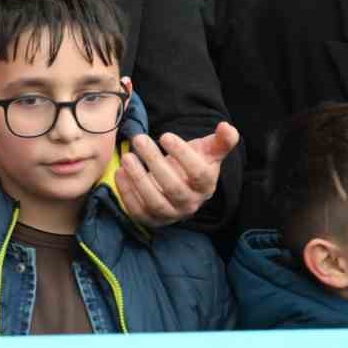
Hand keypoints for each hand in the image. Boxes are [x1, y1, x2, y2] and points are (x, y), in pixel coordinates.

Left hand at [114, 122, 239, 227]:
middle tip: (139, 139)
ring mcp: (170, 215)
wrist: (181, 185)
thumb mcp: (208, 151)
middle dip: (154, 162)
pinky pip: (138, 211)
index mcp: (206, 186)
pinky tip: (120, 173)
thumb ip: (221, 140)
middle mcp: (190, 204)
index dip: (182, 154)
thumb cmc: (193, 163)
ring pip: (154, 202)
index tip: (165, 135)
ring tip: (127, 157)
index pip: (198, 173)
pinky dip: (127, 193)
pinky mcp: (152, 220)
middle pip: (173, 187)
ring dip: (139, 179)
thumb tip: (227, 127)